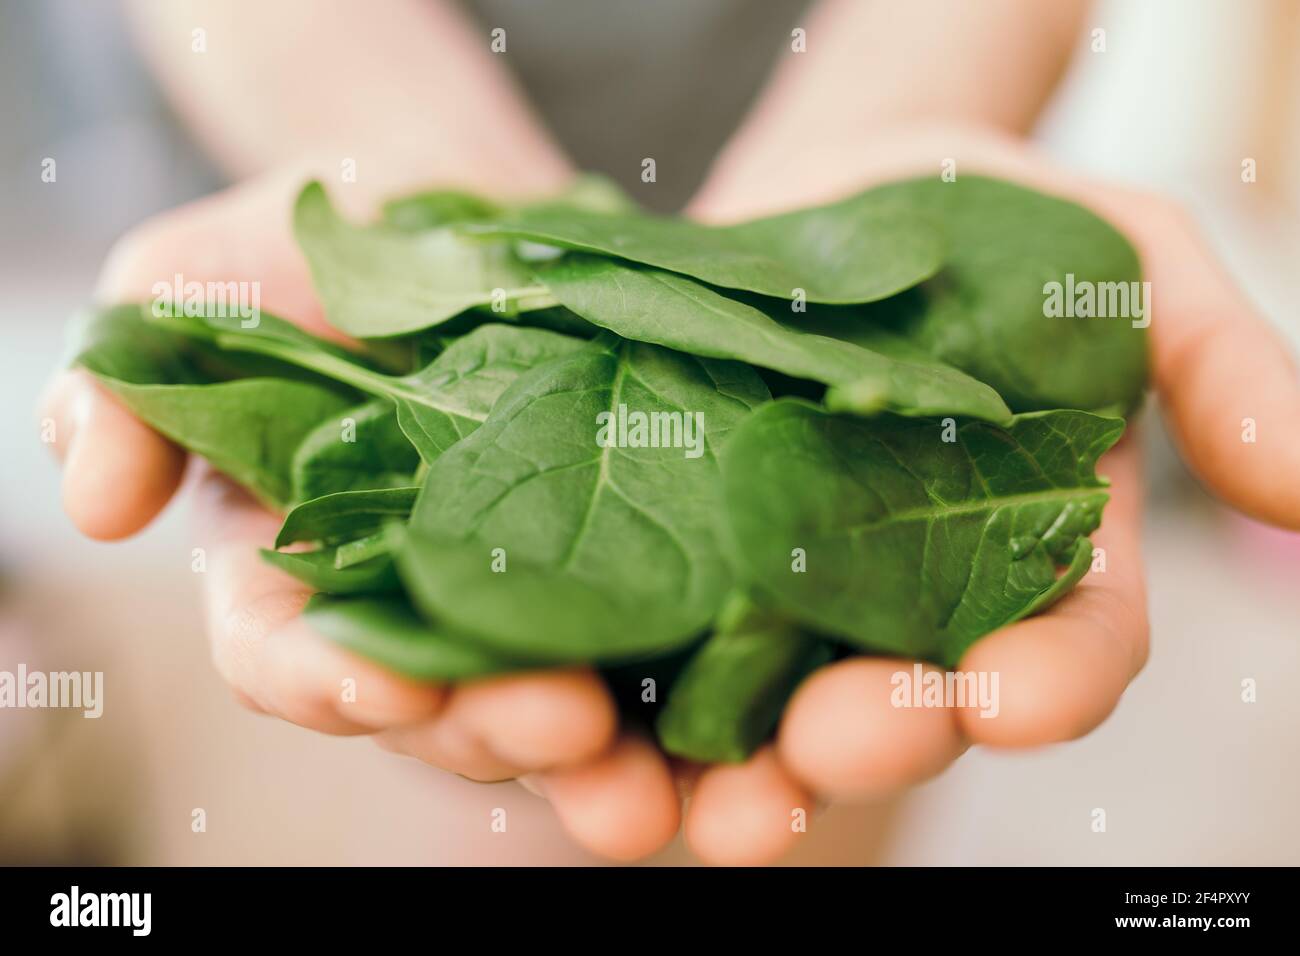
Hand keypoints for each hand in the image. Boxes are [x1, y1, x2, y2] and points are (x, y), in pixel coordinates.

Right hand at [40, 167, 682, 860]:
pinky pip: (673, 662)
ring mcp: (532, 604)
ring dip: (607, 764)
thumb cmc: (332, 234)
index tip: (382, 686)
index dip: (325, 681)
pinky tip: (750, 741)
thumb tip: (96, 498)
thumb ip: (139, 374)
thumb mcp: (211, 272)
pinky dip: (705, 707)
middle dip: (492, 731)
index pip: (289, 654)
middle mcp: (416, 610)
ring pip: (558, 716)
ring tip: (661, 784)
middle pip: (441, 712)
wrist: (479, 206)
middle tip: (564, 729)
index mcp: (301, 566)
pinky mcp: (642, 575)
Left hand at [601, 121, 1298, 864]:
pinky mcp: (655, 567)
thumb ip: (1211, 361)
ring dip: (715, 776)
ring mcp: (768, 599)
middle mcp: (897, 606)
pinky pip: (623, 655)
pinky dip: (589, 701)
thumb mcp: (1115, 251)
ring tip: (677, 802)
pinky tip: (553, 713)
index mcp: (1022, 556)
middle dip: (869, 740)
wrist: (814, 191)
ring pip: (748, 723)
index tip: (1020, 698)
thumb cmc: (977, 215)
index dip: (1051, 682)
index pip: (1061, 646)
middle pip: (896, 710)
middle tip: (831, 746)